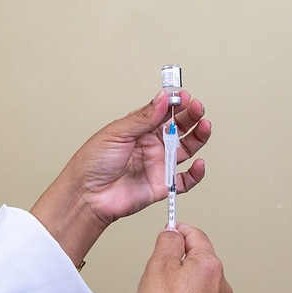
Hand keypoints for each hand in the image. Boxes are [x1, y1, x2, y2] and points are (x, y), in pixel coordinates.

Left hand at [31, 90, 210, 263]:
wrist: (87, 195)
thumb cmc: (92, 163)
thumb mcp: (117, 133)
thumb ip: (143, 117)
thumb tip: (163, 98)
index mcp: (138, 130)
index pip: (163, 112)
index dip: (175, 104)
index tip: (183, 97)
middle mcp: (151, 145)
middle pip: (179, 128)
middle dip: (191, 116)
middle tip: (197, 108)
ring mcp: (158, 165)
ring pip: (187, 149)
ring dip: (198, 137)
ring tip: (204, 126)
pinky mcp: (162, 185)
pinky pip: (185, 180)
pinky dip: (196, 173)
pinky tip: (199, 163)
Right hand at [130, 224, 233, 292]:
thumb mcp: (158, 265)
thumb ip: (167, 242)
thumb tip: (173, 233)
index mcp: (209, 264)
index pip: (195, 234)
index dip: (177, 229)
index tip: (166, 230)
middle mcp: (220, 284)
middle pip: (189, 262)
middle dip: (164, 268)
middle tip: (149, 278)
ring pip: (186, 286)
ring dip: (164, 290)